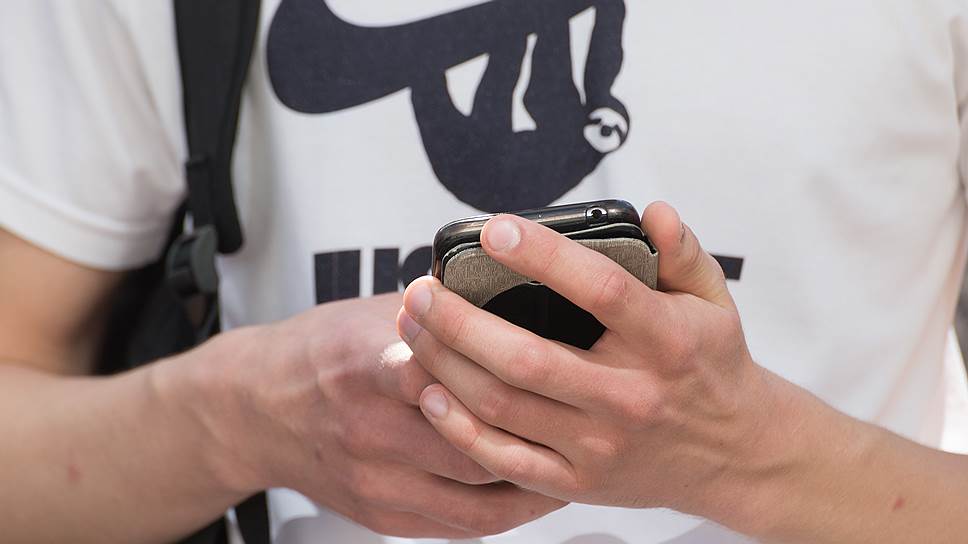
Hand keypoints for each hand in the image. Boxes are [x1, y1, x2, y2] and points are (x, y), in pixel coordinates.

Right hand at [191, 294, 564, 537]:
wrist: (257, 408)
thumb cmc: (321, 353)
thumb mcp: (376, 314)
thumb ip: (440, 314)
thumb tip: (512, 293)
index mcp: (369, 366)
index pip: (448, 372)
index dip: (509, 374)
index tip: (561, 369)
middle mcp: (371, 429)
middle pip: (474, 446)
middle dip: (537, 438)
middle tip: (586, 425)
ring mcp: (376, 480)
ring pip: (476, 498)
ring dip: (534, 485)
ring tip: (575, 463)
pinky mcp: (381, 513)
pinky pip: (459, 526)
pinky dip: (505, 512)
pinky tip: (533, 491)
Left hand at [398, 203, 794, 531]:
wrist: (735, 456)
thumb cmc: (712, 366)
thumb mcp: (714, 301)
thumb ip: (683, 253)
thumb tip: (655, 211)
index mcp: (667, 341)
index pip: (601, 290)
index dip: (544, 256)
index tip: (494, 228)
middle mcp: (630, 397)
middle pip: (526, 358)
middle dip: (458, 321)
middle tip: (420, 289)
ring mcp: (600, 446)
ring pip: (503, 406)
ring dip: (445, 364)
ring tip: (412, 326)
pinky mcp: (578, 482)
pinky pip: (504, 460)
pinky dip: (459, 428)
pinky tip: (429, 392)